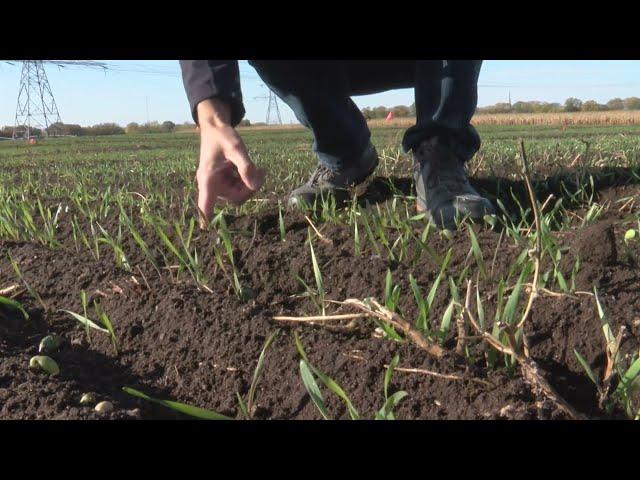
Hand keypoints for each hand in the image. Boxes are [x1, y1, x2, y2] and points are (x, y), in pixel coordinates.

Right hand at [195, 99, 265, 226]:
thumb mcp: (236, 148)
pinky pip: (240, 188)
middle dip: (250, 188)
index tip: (204, 230)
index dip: (205, 218)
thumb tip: (254, 186)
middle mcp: (211, 185)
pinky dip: (248, 180)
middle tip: (262, 172)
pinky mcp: (225, 181)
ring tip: (260, 168)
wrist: (216, 128)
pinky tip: (253, 168)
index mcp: (208, 179)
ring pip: (240, 194)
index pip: (205, 205)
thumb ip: (246, 167)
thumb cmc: (222, 136)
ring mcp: (219, 184)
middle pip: (235, 199)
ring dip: (251, 184)